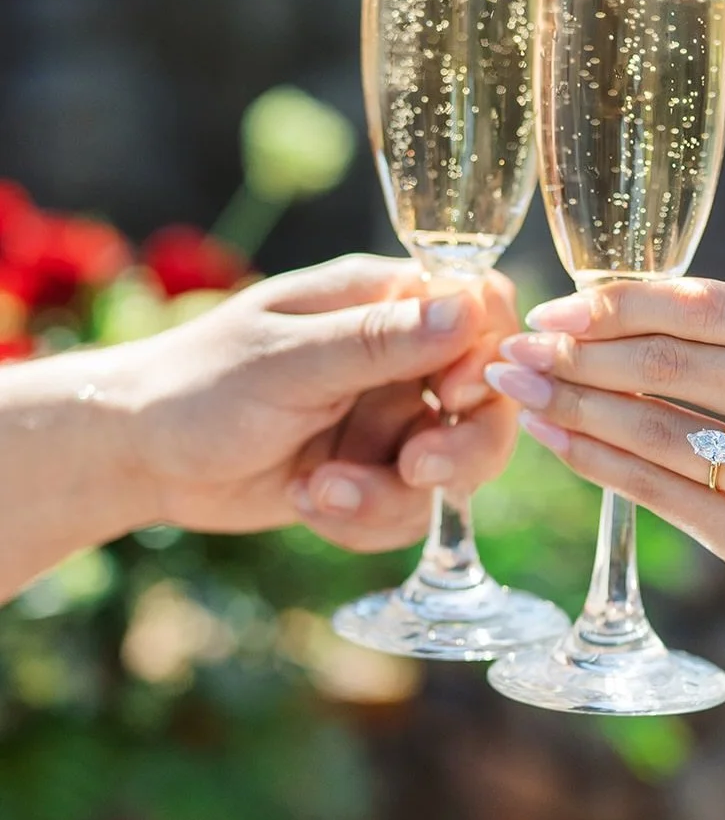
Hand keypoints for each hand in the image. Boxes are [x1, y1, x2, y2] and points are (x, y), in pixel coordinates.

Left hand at [111, 255, 518, 551]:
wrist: (141, 457)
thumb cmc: (202, 385)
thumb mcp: (289, 361)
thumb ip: (378, 341)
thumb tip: (471, 308)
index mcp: (382, 300)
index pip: (480, 308)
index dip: (487, 354)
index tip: (457, 394)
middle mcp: (399, 358)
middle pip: (487, 401)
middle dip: (460, 447)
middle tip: (415, 469)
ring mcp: (388, 420)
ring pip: (451, 467)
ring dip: (390, 494)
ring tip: (319, 491)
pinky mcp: (372, 475)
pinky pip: (408, 510)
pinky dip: (362, 519)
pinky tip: (307, 502)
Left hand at [484, 279, 724, 610]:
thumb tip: (600, 308)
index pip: (711, 309)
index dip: (622, 304)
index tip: (554, 309)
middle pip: (679, 369)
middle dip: (582, 354)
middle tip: (518, 347)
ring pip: (663, 436)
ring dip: (575, 405)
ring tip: (520, 386)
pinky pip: (665, 497)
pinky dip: (598, 462)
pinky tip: (554, 435)